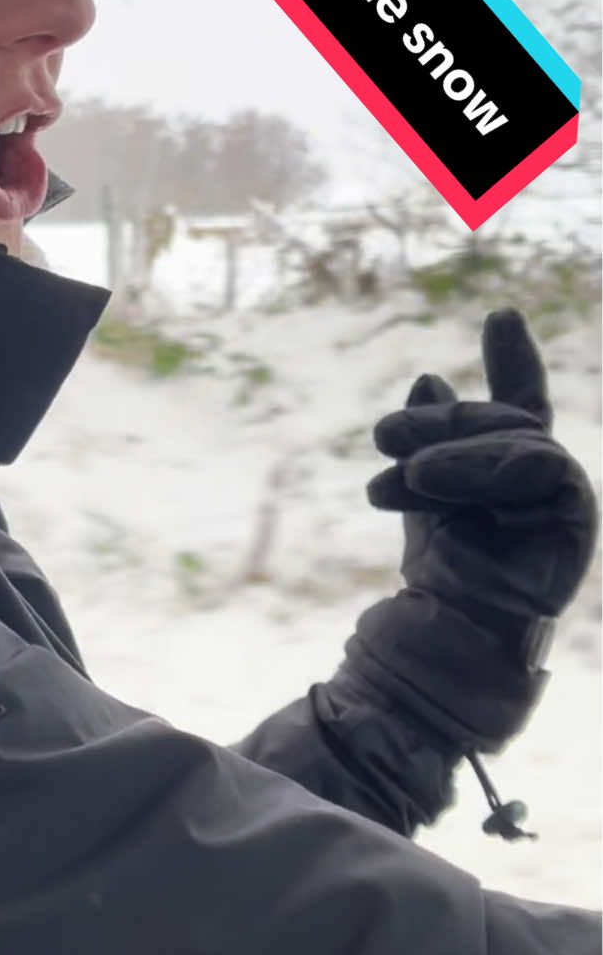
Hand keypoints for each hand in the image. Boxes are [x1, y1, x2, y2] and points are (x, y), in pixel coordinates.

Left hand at [368, 307, 596, 628]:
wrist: (444, 640)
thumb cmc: (436, 578)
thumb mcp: (423, 492)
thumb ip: (432, 439)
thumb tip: (429, 376)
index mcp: (509, 473)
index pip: (519, 404)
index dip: (512, 359)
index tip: (501, 313)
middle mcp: (542, 483)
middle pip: (503, 419)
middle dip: (440, 419)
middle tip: (381, 435)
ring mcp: (561, 501)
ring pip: (518, 437)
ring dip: (453, 445)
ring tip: (402, 469)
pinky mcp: (572, 520)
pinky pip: (541, 466)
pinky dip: (481, 464)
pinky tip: (427, 477)